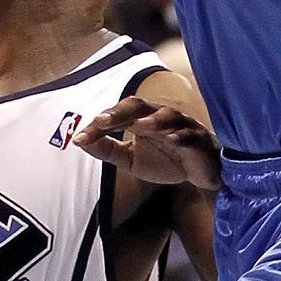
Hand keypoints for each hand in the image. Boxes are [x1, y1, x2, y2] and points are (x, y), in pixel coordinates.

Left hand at [75, 96, 221, 190]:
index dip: (99, 125)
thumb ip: (108, 150)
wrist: (200, 175)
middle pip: (139, 106)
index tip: (80, 138)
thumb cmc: (167, 161)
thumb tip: (81, 141)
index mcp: (142, 119)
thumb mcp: (131, 159)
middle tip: (102, 121)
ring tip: (139, 126)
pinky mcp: (199, 141)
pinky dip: (182, 136)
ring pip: (168, 116)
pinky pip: (190, 135)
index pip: (117, 114)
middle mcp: (160, 117)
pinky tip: (172, 139)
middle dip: (120, 112)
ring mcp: (182, 127)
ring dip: (153, 120)